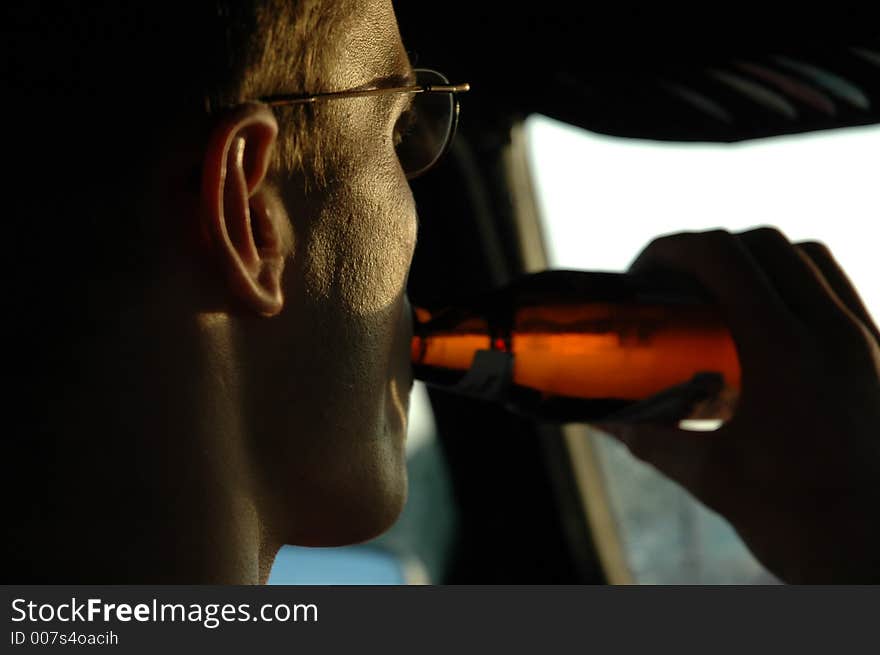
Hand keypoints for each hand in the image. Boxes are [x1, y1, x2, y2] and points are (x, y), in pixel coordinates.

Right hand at [596, 227, 879, 582]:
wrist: (879, 559)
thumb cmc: (801, 524)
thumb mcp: (712, 477)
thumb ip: (650, 438)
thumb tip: (602, 419)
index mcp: (785, 353)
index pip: (723, 257)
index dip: (672, 249)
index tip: (643, 273)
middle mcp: (833, 333)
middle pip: (765, 242)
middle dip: (708, 249)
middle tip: (675, 285)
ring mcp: (867, 341)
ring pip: (810, 257)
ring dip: (757, 259)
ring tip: (722, 296)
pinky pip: (839, 291)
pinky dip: (797, 284)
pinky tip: (769, 325)